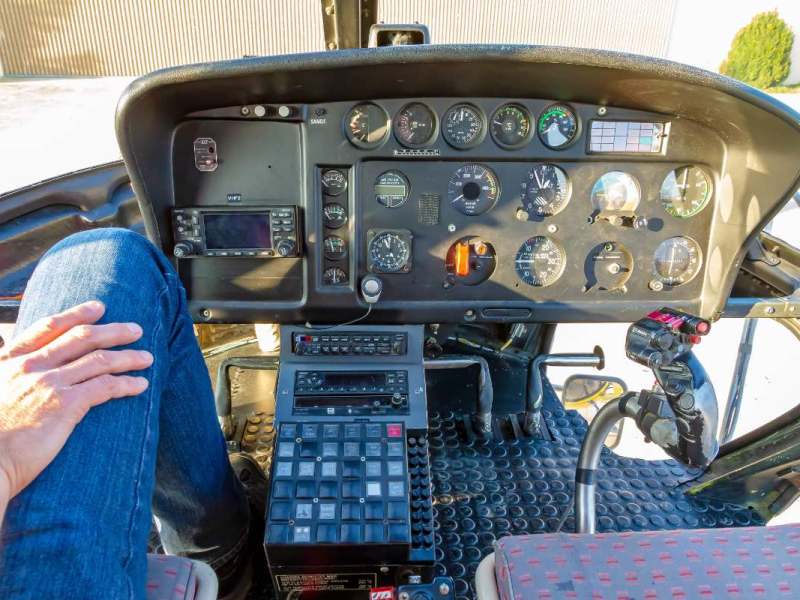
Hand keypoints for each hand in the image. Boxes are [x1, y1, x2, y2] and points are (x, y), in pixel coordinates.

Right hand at [0, 301, 152, 504]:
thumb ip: (12, 376)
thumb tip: (24, 367)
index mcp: (10, 360)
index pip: (49, 326)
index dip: (77, 314)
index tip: (99, 308)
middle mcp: (30, 366)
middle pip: (81, 337)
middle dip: (113, 331)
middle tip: (135, 329)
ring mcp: (48, 383)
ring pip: (100, 359)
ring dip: (128, 357)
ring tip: (146, 357)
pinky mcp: (65, 404)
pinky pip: (106, 386)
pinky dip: (127, 384)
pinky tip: (141, 385)